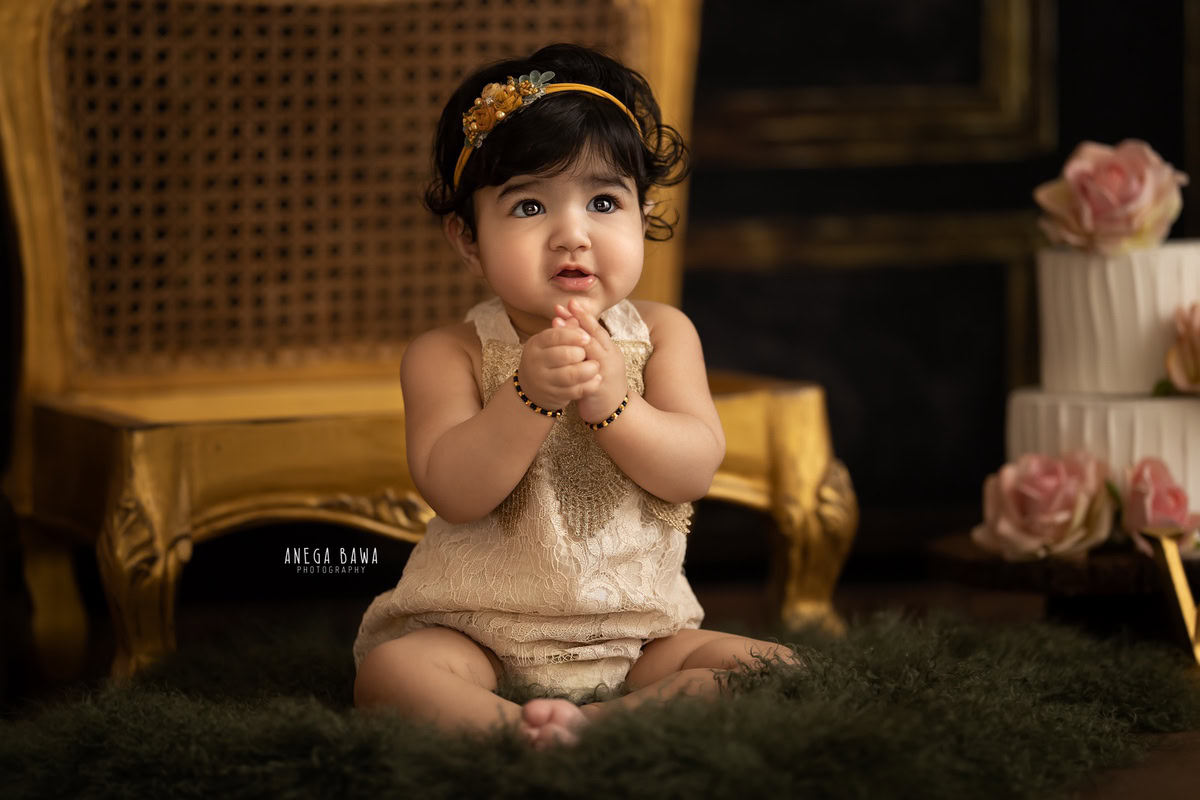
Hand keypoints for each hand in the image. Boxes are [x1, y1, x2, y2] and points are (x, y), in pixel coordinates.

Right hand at [516, 318, 600, 411]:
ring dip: (588, 370)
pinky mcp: (554, 396)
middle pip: (564, 355)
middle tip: (591, 353)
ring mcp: (544, 381)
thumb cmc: (547, 360)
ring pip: (570, 375)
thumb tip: (577, 316)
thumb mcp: (550, 343)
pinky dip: (589, 385)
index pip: (555, 336)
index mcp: (536, 344)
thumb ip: (565, 331)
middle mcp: (536, 362)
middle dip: (582, 353)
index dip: (573, 335)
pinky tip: (596, 379)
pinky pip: (575, 391)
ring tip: (596, 366)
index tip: (586, 336)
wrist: (532, 390)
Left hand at [553, 298, 628, 424]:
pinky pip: (585, 371)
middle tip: (563, 306)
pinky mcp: (598, 386)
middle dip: (577, 319)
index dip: (583, 315)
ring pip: (590, 348)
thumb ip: (586, 346)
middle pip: (594, 334)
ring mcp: (605, 371)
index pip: (596, 328)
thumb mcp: (596, 361)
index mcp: (609, 350)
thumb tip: (570, 325)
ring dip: (572, 335)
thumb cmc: (601, 383)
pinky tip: (559, 352)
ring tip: (557, 324)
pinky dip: (572, 359)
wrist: (613, 411)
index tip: (569, 303)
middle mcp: (610, 357)